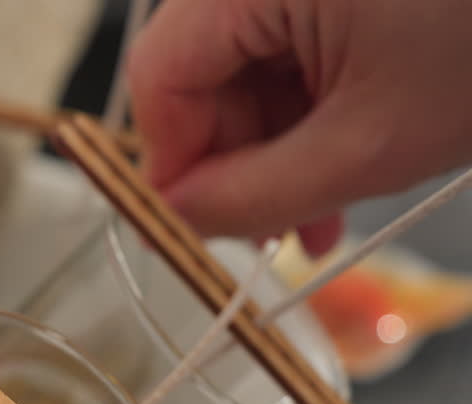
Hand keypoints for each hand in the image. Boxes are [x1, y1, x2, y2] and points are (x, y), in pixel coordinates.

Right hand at [129, 0, 471, 253]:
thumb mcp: (368, 143)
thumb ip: (253, 194)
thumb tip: (176, 219)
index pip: (160, 74)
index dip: (172, 160)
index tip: (199, 224)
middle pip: (199, 71)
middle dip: (233, 160)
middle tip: (276, 232)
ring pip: (243, 66)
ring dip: (272, 144)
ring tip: (321, 210)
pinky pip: (286, 45)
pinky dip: (306, 106)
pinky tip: (338, 155)